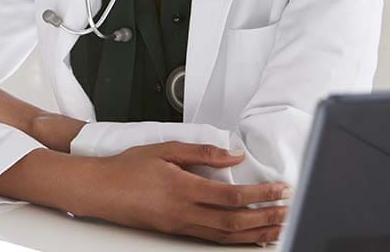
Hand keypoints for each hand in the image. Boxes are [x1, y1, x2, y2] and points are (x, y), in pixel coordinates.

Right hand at [80, 142, 291, 245]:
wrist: (101, 189)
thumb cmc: (127, 167)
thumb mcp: (164, 149)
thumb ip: (201, 152)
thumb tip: (232, 155)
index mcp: (182, 188)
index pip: (231, 196)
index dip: (260, 195)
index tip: (280, 190)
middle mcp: (184, 212)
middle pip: (234, 222)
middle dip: (266, 218)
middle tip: (289, 212)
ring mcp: (180, 226)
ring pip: (226, 236)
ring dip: (256, 233)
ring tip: (279, 228)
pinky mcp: (176, 232)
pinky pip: (213, 238)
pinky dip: (236, 239)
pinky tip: (249, 236)